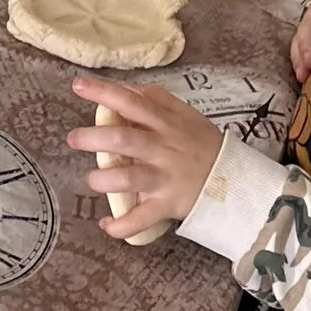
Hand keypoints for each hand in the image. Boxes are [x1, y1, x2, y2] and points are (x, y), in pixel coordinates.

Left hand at [65, 75, 223, 243]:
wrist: (236, 180)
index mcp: (165, 123)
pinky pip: (141, 218)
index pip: (132, 102)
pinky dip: (121, 225)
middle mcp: (162, 148)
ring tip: (92, 179)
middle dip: (93, 138)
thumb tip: (124, 88)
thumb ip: (156, 100)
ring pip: (128, 178)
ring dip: (103, 179)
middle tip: (73, 139)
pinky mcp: (167, 204)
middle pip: (123, 139)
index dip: (104, 92)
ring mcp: (164, 177)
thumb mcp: (185, 115)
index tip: (78, 86)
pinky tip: (107, 224)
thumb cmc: (203, 145)